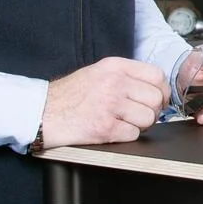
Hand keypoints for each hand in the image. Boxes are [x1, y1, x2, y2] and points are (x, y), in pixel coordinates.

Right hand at [40, 57, 170, 147]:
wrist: (41, 113)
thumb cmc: (69, 95)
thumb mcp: (97, 73)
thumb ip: (126, 76)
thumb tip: (154, 89)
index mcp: (115, 67)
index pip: (156, 75)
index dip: (161, 91)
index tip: (157, 99)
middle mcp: (115, 83)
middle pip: (156, 99)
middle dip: (151, 111)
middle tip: (136, 115)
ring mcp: (110, 105)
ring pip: (148, 118)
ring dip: (139, 125)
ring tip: (121, 122)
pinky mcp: (105, 127)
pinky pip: (133, 134)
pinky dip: (125, 136)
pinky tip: (110, 130)